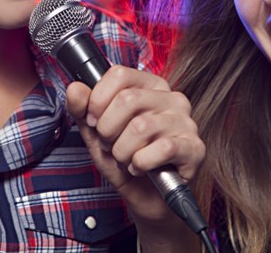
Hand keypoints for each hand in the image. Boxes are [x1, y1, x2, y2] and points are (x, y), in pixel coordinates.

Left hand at [65, 65, 205, 252]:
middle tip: (110, 144)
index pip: (119, 74)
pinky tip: (141, 168)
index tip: (93, 120)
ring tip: (125, 158)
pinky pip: (163, 148)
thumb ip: (82, 109)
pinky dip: (142, 163)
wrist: (145, 197)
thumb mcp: (95, 132)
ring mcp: (186, 122)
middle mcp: (171, 98)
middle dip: (108, 129)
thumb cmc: (125, 159)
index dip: (98, 100)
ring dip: (122, 151)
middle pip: (127, 99)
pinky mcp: (195, 147)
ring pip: (141, 127)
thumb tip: (75, 89)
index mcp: (149, 86)